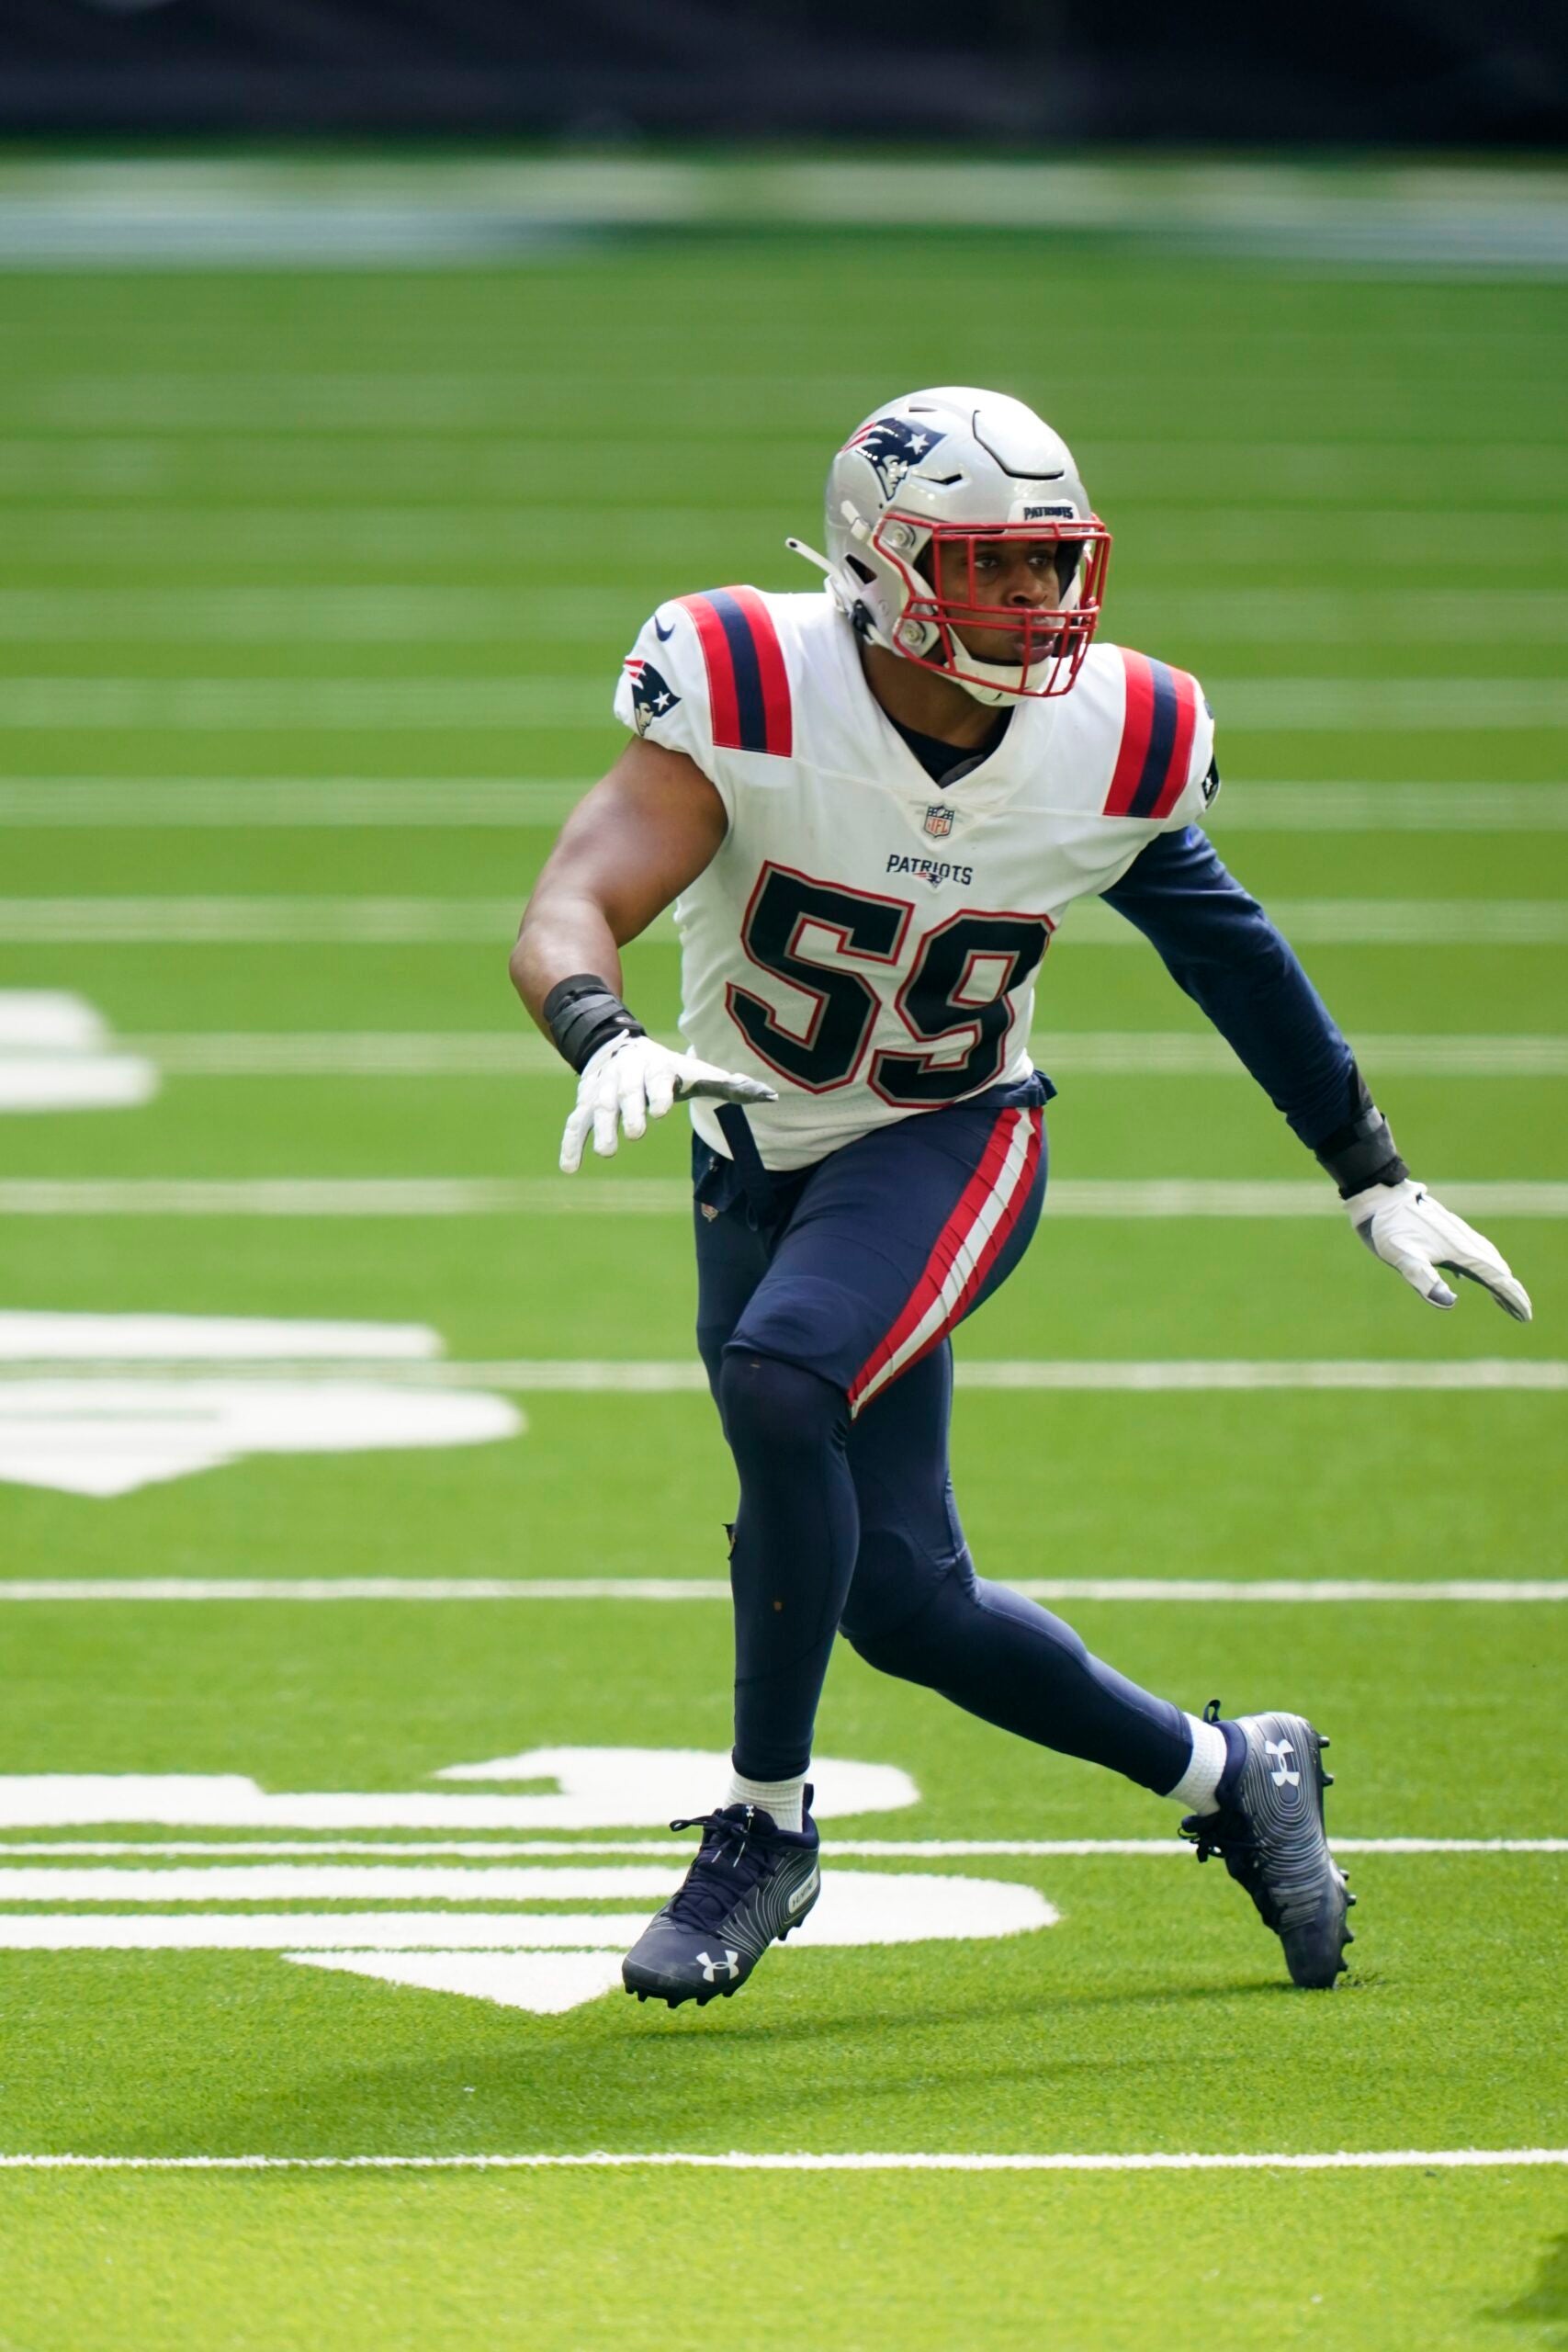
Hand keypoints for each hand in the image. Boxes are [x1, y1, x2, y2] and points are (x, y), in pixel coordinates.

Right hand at [560, 1034, 776, 1172]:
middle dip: (631, 1111)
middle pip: (627, 1093)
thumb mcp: (696, 1072)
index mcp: (657, 1068)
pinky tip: (570, 1169)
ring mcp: (603, 1091)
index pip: (659, 1080)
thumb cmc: (669, 1069)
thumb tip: (771, 1096)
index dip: (660, 1094)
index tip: (663, 1110)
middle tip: (638, 1133)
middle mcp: (627, 1077)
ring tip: (607, 1152)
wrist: (619, 1046)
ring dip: (602, 1129)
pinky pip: (574, 1124)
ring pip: (599, 1108)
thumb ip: (729, 1085)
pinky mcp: (585, 1105)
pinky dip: (570, 1145)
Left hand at [1345, 1177, 1531, 1320]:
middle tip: (1521, 1315)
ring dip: (1498, 1279)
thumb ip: (1423, 1279)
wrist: (1380, 1195)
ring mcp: (1456, 1234)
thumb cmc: (1388, 1228)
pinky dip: (1479, 1265)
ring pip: (1487, 1258)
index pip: (1496, 1278)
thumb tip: (1449, 1303)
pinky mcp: (1444, 1230)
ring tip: (1502, 1297)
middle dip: (1511, 1293)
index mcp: (1460, 1250)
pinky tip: (1465, 1275)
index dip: (1513, 1298)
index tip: (1525, 1316)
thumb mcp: (1402, 1257)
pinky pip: (1472, 1250)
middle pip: (1497, 1269)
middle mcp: (1464, 1241)